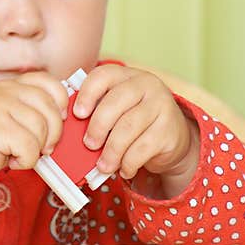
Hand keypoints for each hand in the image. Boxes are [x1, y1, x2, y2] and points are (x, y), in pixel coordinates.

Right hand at [0, 72, 69, 184]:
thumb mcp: (9, 115)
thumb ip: (32, 110)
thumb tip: (66, 118)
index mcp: (11, 85)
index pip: (50, 83)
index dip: (60, 104)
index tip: (55, 121)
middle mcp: (6, 91)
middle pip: (51, 108)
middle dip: (53, 134)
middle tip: (41, 147)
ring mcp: (0, 106)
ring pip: (42, 129)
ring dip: (36, 150)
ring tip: (18, 153)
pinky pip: (30, 147)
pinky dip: (26, 160)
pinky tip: (10, 160)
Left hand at [74, 65, 199, 197]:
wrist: (173, 137)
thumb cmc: (135, 121)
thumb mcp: (118, 109)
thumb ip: (98, 110)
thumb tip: (71, 128)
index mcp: (127, 75)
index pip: (103, 76)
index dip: (87, 94)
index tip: (77, 114)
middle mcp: (147, 85)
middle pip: (115, 102)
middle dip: (97, 127)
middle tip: (89, 144)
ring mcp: (161, 105)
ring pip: (128, 128)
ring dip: (111, 151)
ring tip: (103, 165)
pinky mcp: (169, 130)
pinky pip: (142, 148)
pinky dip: (128, 163)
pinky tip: (124, 169)